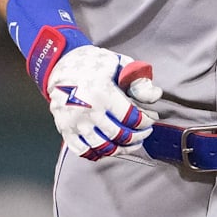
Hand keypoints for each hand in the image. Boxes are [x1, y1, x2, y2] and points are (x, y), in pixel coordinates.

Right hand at [46, 44, 162, 160]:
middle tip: (144, 133)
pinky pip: (83, 151)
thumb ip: (138, 81)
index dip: (146, 122)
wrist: (60, 63)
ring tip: (130, 144)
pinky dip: (98, 154)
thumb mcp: (119, 64)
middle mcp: (88, 111)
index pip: (132, 118)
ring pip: (104, 148)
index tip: (151, 119)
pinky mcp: (65, 129)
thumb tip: (156, 96)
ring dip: (121, 149)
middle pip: (120, 135)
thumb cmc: (93, 62)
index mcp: (103, 93)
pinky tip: (108, 148)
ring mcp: (75, 123)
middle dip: (138, 137)